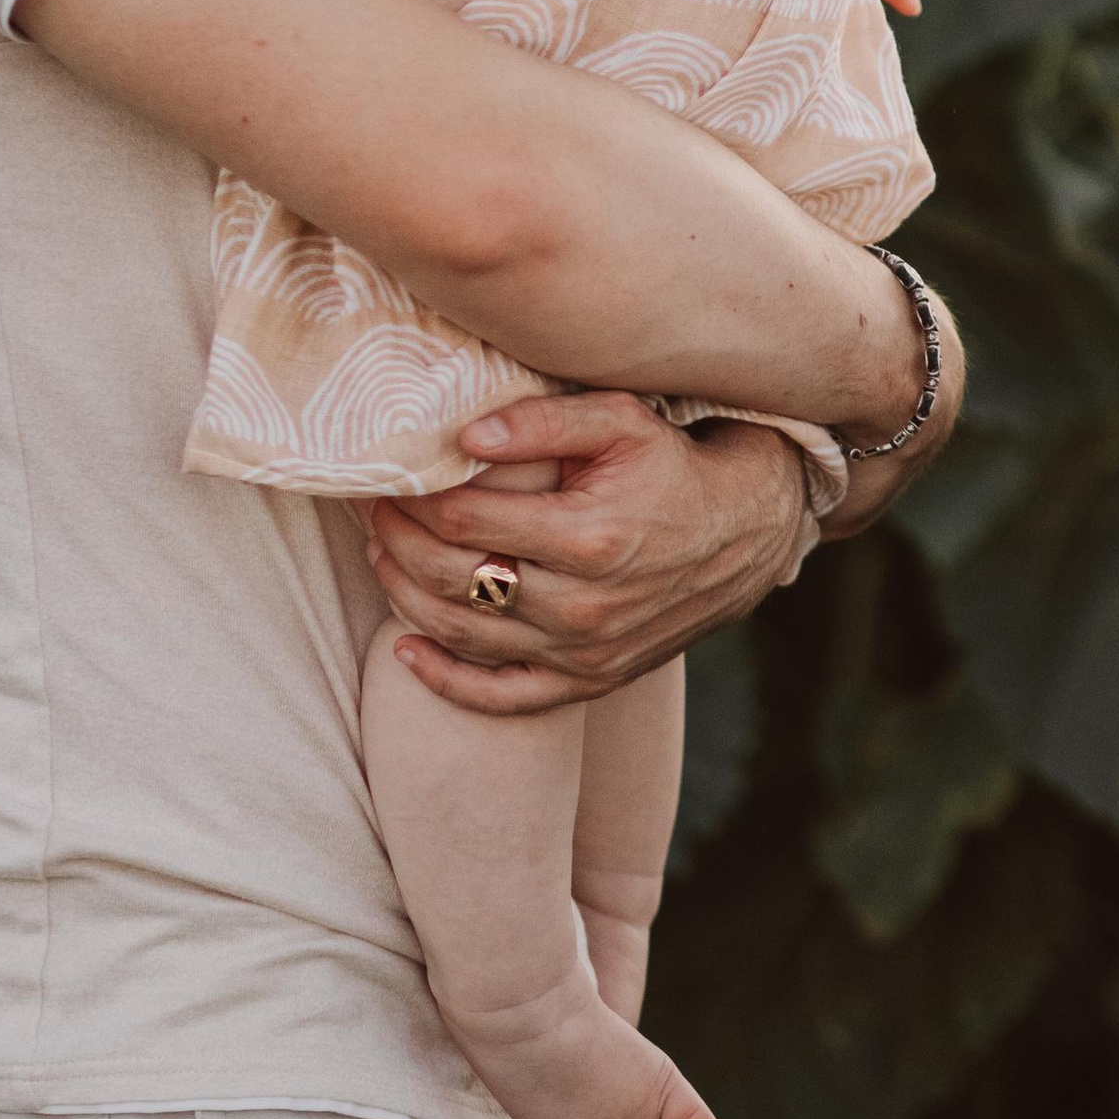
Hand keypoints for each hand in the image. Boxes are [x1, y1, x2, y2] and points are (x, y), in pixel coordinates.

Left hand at [367, 396, 822, 712]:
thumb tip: (465, 436)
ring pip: (466, 635)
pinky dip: (446, 681)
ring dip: (407, 598)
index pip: (467, 520)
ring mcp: (585, 651)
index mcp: (590, 537)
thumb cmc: (673, 467)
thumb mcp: (622, 422)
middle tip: (374, 512)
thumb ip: (544, 423)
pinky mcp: (590, 679)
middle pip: (454, 579)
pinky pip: (501, 697)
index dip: (416, 499)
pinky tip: (407, 652)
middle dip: (399, 542)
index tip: (391, 478)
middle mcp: (584, 605)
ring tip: (382, 557)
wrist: (744, 532)